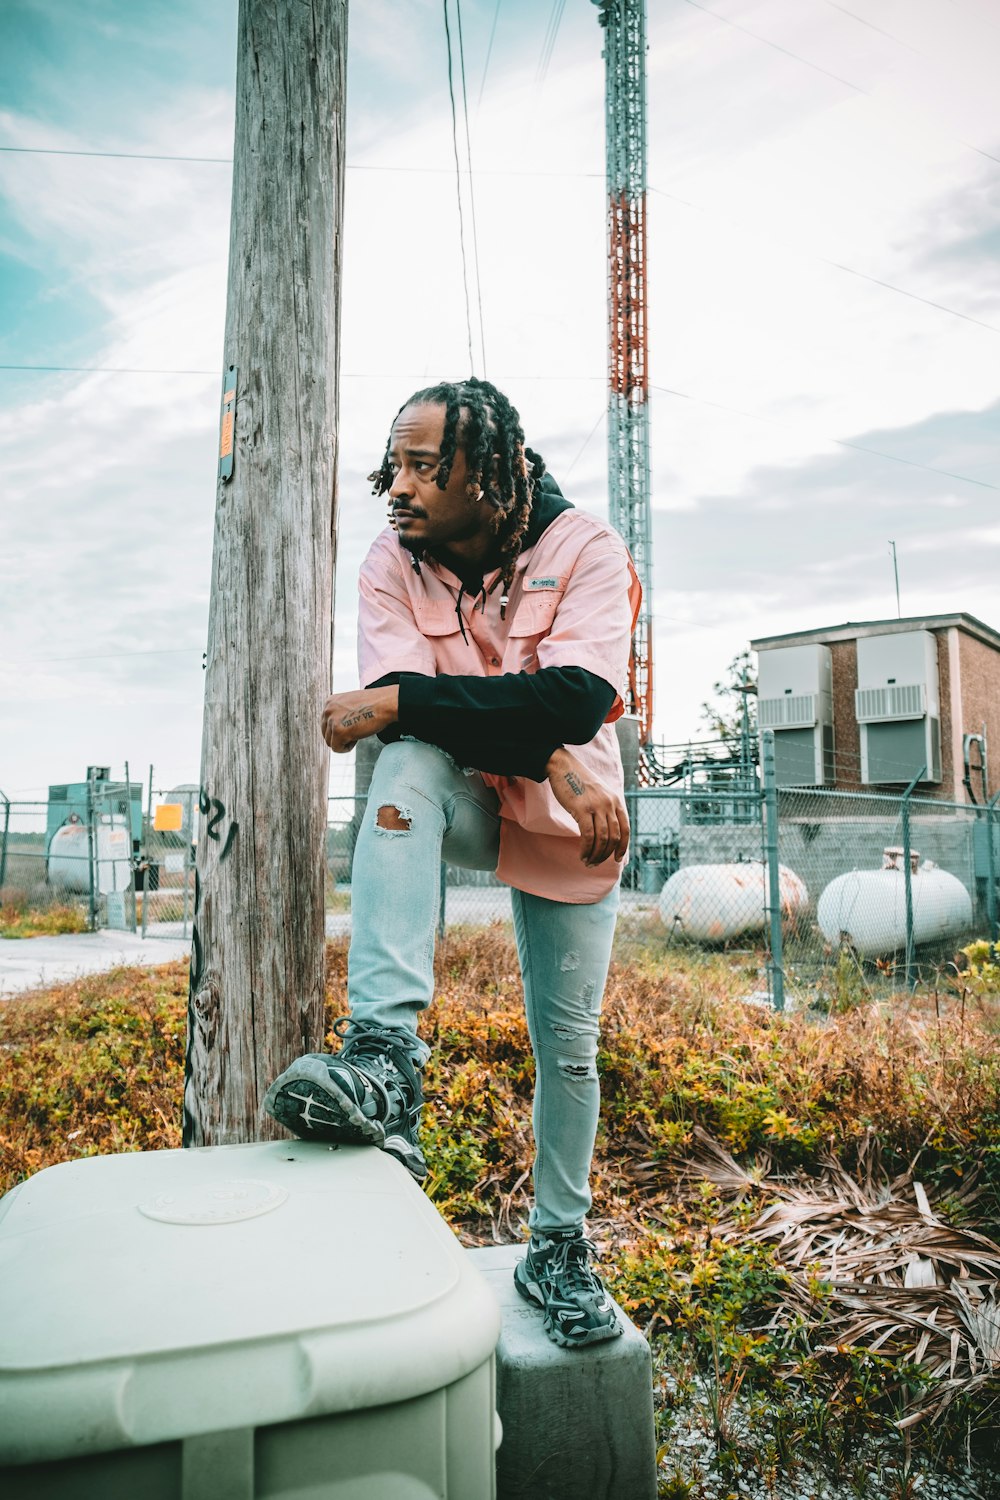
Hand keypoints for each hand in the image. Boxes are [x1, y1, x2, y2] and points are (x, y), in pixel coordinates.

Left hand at [321, 687, 398, 752]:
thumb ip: (340, 712)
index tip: (351, 726)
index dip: (339, 728)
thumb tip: (336, 727)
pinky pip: (337, 748)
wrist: (384, 704)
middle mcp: (327, 710)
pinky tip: (357, 738)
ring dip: (344, 741)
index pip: (326, 723)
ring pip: (331, 742)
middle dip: (340, 736)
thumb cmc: (373, 704)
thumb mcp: (350, 704)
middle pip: (326, 734)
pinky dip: (347, 747)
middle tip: (356, 731)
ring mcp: (332, 721)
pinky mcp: (338, 732)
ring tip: (358, 732)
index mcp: (330, 702)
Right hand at [546, 747, 629, 866]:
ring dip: (596, 854)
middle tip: (595, 863)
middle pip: (613, 837)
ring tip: (588, 861)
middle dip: (605, 854)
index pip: (625, 829)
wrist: (564, 767)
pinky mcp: (581, 809)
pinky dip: (587, 849)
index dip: (622, 847)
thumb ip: (606, 808)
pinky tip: (582, 854)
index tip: (616, 859)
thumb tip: (606, 832)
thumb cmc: (579, 782)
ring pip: (602, 839)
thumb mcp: (599, 793)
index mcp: (616, 801)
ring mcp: (596, 806)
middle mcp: (609, 804)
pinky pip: (588, 835)